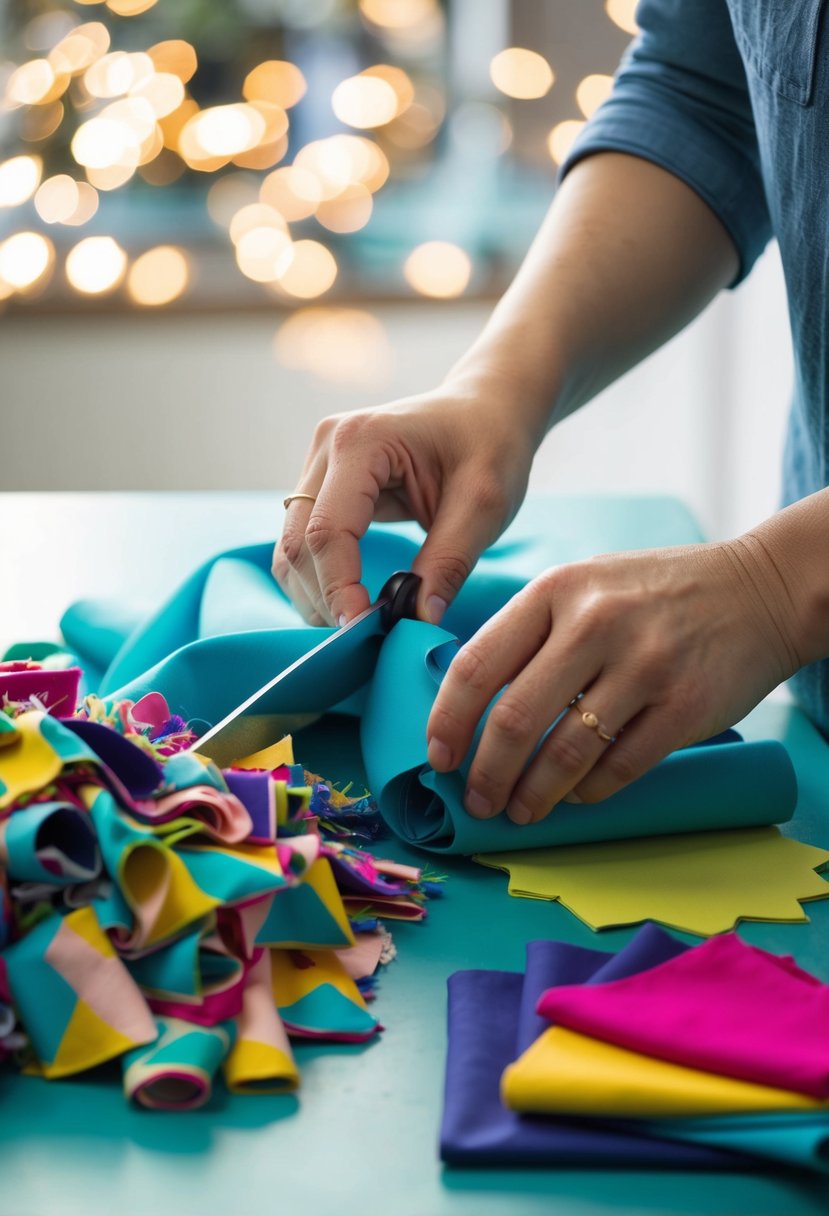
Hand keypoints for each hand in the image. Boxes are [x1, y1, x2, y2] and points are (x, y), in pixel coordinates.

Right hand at [272, 379, 536, 625]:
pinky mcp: (322, 483)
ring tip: (362, 626)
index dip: (339, 589)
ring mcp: (317, 464)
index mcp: (360, 442)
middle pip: (298, 544)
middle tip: (367, 639)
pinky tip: (355, 602)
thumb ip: (448, 563)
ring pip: (291, 548)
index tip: (367, 631)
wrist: (487, 408)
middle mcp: (325, 448)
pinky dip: (323, 579)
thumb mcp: (485, 505)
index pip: (327, 532)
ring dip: (318, 594)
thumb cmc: (491, 445)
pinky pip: (305, 543)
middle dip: (326, 599)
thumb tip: (418, 622)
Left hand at [426, 538, 801, 823]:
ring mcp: (645, 665)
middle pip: (516, 719)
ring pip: (566, 753)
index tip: (437, 757)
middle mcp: (596, 622)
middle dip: (486, 773)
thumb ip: (531, 631)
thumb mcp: (583, 584)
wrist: (759, 590)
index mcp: (557, 589)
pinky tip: (575, 795)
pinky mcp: (686, 706)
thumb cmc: (653, 593)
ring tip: (520, 811)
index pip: (478, 664)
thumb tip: (468, 706)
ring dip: (533, 795)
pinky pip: (620, 768)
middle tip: (477, 801)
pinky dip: (588, 792)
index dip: (448, 721)